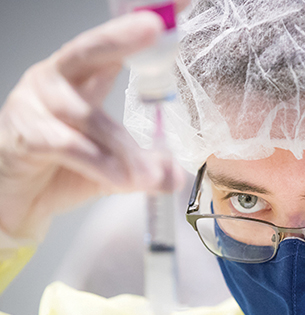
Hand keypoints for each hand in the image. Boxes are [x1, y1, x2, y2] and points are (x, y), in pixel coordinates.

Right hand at [0, 11, 179, 240]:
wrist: (17, 197)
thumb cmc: (62, 169)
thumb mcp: (114, 165)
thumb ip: (146, 167)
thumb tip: (177, 175)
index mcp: (82, 78)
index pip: (114, 45)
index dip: (139, 23)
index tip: (179, 1)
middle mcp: (56, 80)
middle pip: (88, 49)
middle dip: (122, 36)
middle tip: (154, 27)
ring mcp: (36, 104)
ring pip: (88, 116)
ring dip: (126, 147)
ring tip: (151, 175)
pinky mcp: (25, 134)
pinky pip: (69, 145)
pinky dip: (102, 163)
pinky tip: (122, 179)